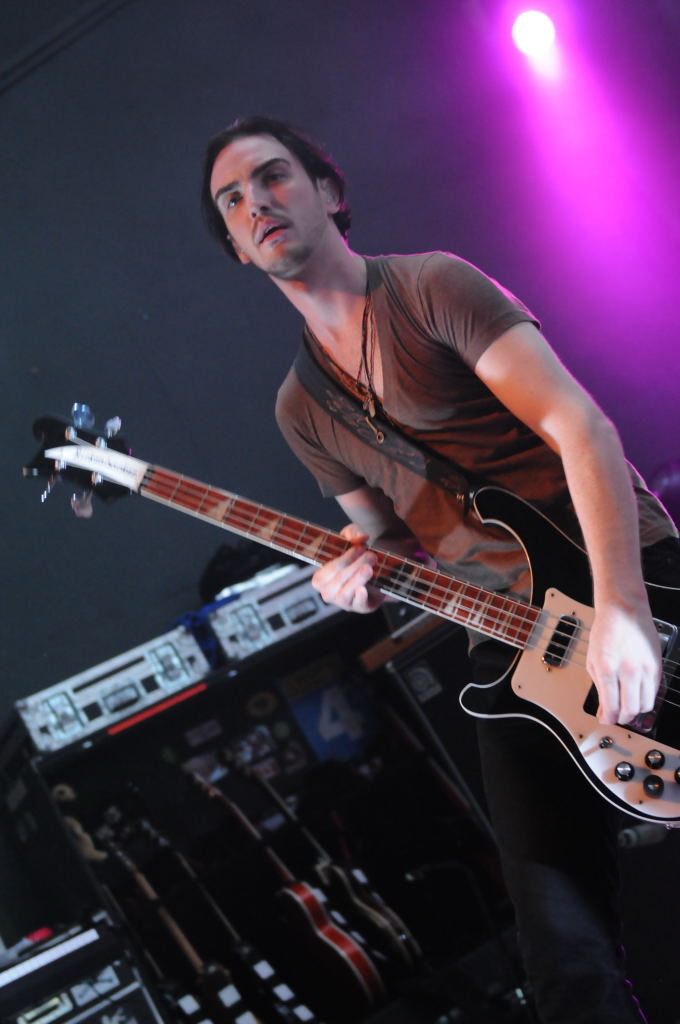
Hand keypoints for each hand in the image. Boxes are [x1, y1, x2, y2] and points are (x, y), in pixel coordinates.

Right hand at [312, 524, 384, 612]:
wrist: (380, 571)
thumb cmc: (359, 556)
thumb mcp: (353, 539)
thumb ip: (352, 532)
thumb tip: (360, 538)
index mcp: (321, 578)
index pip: (324, 573)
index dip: (342, 560)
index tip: (359, 547)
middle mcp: (329, 592)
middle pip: (336, 582)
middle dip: (354, 566)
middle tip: (371, 555)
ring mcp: (344, 602)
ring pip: (343, 594)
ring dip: (357, 579)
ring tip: (369, 568)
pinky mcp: (361, 608)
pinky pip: (357, 605)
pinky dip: (359, 598)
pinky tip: (363, 589)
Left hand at [587, 601, 661, 724]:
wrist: (625, 611)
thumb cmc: (606, 631)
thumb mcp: (593, 660)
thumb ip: (599, 687)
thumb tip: (604, 709)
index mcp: (607, 668)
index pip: (611, 706)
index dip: (608, 718)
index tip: (605, 719)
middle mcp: (628, 670)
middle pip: (631, 710)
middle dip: (622, 718)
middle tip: (616, 715)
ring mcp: (645, 669)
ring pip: (646, 704)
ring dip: (635, 710)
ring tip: (627, 705)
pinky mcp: (657, 667)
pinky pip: (654, 692)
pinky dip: (645, 698)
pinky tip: (636, 693)